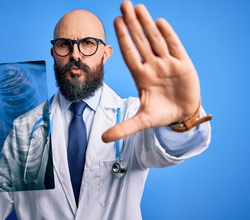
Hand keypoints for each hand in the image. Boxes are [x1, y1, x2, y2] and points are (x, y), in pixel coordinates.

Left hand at [102, 1, 200, 141]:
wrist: (182, 115)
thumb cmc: (161, 114)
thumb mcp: (142, 121)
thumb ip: (124, 128)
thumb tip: (103, 139)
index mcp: (141, 75)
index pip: (129, 53)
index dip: (122, 38)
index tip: (115, 21)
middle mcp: (152, 65)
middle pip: (140, 40)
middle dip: (132, 23)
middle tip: (123, 4)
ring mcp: (168, 63)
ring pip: (156, 39)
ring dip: (147, 24)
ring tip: (138, 7)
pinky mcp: (184, 65)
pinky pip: (175, 46)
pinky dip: (168, 35)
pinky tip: (158, 22)